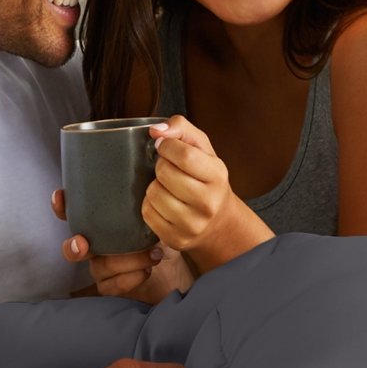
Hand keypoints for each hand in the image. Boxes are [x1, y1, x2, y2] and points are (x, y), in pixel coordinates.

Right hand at [52, 189, 193, 302]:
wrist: (176, 267)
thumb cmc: (160, 234)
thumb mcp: (156, 211)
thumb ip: (149, 192)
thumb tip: (155, 160)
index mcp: (101, 224)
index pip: (73, 213)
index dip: (62, 206)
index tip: (60, 196)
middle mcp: (97, 246)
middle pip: (74, 248)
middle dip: (73, 246)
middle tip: (81, 242)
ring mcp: (102, 268)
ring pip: (100, 266)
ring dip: (126, 260)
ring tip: (154, 254)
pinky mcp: (113, 287)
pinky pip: (111, 286)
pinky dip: (130, 278)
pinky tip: (147, 270)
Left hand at [142, 118, 274, 271]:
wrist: (218, 221)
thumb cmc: (206, 178)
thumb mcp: (202, 148)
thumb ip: (181, 128)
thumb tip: (156, 131)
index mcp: (217, 176)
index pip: (185, 155)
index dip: (167, 146)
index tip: (164, 147)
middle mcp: (209, 203)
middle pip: (166, 174)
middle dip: (161, 166)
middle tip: (168, 169)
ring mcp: (193, 224)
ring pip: (154, 194)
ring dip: (155, 186)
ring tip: (166, 187)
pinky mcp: (177, 238)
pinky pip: (148, 213)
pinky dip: (150, 204)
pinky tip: (162, 202)